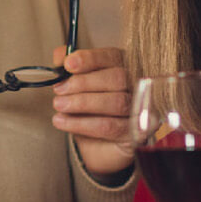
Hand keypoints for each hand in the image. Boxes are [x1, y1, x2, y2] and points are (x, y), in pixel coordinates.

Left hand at [51, 46, 133, 175]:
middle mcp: (137, 85)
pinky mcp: (138, 131)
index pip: (112, 56)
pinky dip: (83, 124)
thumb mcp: (76, 88)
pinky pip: (112, 126)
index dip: (90, 59)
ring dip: (82, 103)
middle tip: (59, 90)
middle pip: (117, 78)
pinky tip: (64, 122)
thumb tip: (60, 55)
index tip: (68, 64)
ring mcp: (141, 109)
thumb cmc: (90, 111)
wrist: (98, 146)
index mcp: (124, 67)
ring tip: (59, 105)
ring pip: (116, 102)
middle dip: (84, 83)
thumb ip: (69, 68)